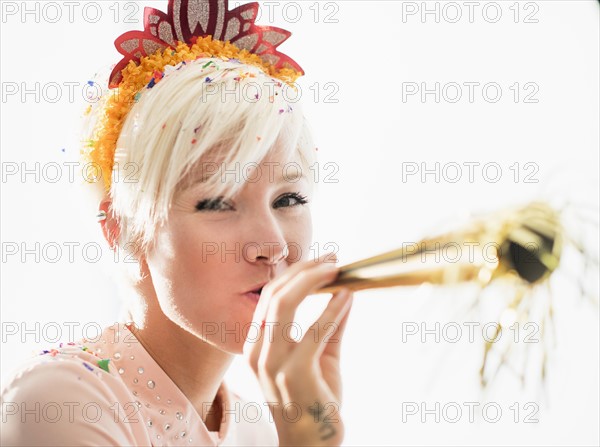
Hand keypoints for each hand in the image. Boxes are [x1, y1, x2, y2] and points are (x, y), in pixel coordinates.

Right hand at [243, 253, 353, 445]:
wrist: (312, 444)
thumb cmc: (315, 399)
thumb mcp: (322, 356)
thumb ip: (331, 326)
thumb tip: (345, 293)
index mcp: (256, 345)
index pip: (269, 297)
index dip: (295, 273)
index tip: (321, 261)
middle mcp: (257, 351)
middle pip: (274, 294)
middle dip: (304, 270)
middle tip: (332, 259)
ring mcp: (271, 363)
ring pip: (284, 304)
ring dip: (312, 280)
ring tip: (336, 268)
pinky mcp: (293, 373)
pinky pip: (313, 331)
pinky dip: (331, 310)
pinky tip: (346, 296)